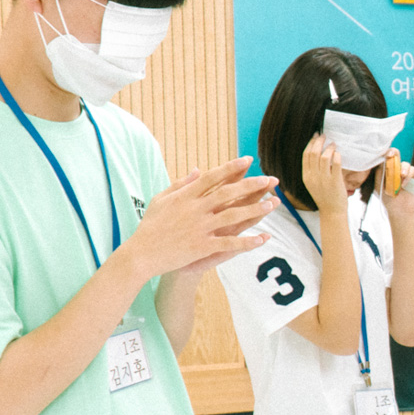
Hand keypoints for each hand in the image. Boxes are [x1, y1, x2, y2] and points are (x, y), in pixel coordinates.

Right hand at [124, 157, 275, 278]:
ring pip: (233, 215)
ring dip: (255, 209)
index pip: (213, 177)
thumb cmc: (150, 226)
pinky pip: (229, 243)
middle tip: (270, 179)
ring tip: (272, 204)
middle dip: (251, 185)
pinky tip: (262, 239)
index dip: (232, 168)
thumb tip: (198, 170)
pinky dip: (247, 241)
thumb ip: (180, 184)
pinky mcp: (201, 246)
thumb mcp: (161, 200)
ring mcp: (199, 228)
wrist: (140, 254)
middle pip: (228, 193)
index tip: (248, 160)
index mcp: (185, 196)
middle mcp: (195, 209)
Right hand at [301, 136, 348, 219]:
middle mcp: (313, 177)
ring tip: (333, 144)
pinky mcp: (335, 181)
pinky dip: (337, 155)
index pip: (305, 155)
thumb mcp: (312, 183)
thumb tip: (317, 153)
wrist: (332, 211)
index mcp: (306, 176)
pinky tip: (338, 153)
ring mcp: (324, 179)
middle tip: (324, 136)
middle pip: (313, 153)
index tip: (316, 137)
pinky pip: (336, 163)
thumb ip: (313, 170)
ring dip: (329, 147)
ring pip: (324, 156)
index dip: (311, 143)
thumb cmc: (324, 196)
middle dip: (319, 141)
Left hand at [381, 152, 413, 220]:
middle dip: (393, 153)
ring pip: (405, 164)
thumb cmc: (388, 199)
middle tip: (391, 155)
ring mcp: (406, 172)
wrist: (399, 211)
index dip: (384, 152)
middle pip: (395, 154)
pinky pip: (413, 170)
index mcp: (386, 169)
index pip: (385, 157)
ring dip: (403, 169)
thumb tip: (382, 161)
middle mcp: (396, 168)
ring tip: (401, 176)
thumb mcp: (379, 186)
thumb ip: (379, 173)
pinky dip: (409, 176)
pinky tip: (404, 184)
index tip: (384, 153)